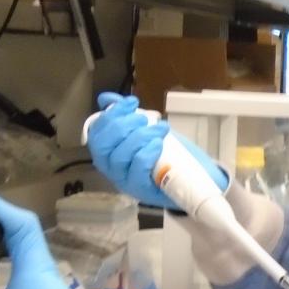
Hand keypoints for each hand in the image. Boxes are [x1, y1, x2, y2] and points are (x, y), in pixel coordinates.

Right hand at [87, 92, 226, 208]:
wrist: (192, 178)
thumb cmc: (166, 154)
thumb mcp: (147, 131)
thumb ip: (128, 116)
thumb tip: (106, 98)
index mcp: (108, 151)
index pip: (96, 131)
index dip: (112, 114)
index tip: (132, 102)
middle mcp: (110, 166)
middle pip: (102, 144)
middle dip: (123, 124)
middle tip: (145, 119)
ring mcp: (124, 180)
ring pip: (119, 155)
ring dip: (140, 137)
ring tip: (160, 129)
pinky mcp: (140, 190)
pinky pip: (137, 169)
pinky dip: (146, 153)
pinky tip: (158, 144)